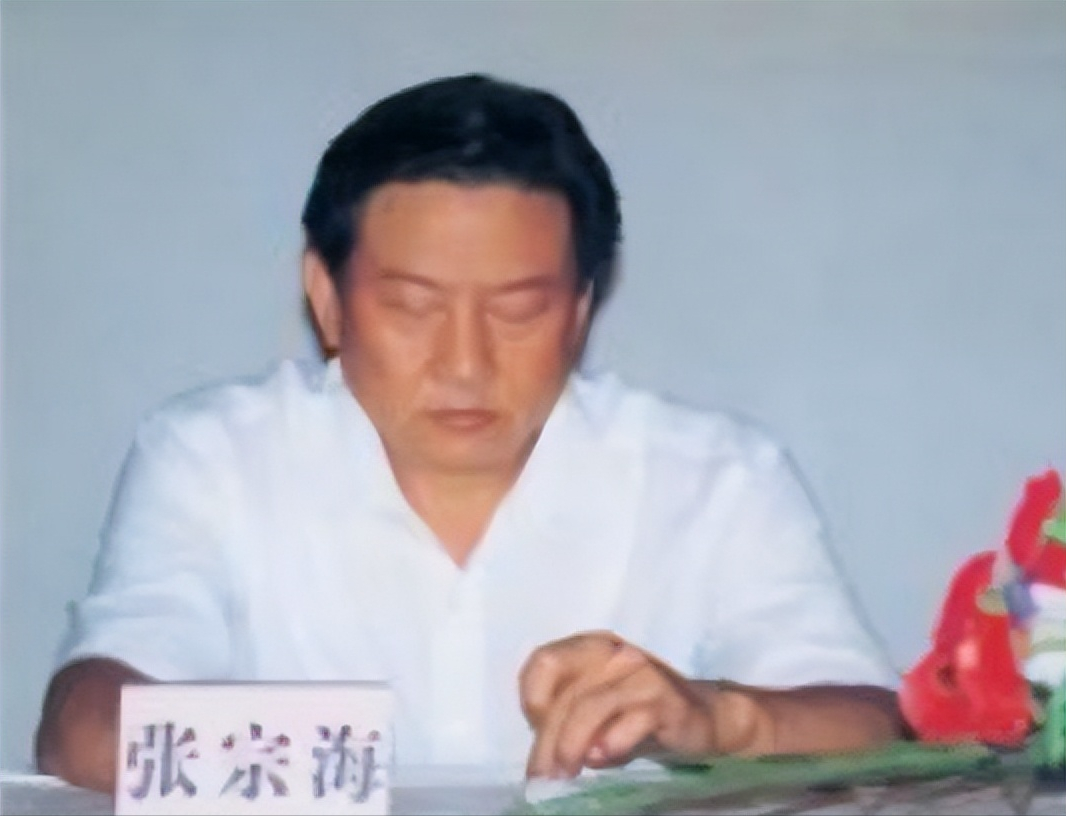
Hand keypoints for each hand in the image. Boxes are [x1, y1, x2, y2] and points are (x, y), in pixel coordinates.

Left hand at [519, 631, 719, 778]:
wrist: (704, 718)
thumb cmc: (638, 714)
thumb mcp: (597, 709)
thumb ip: (569, 719)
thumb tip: (544, 759)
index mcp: (590, 647)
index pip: (544, 662)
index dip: (532, 697)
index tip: (536, 730)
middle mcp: (613, 653)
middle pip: (566, 695)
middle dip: (548, 741)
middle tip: (543, 777)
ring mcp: (640, 673)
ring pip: (591, 707)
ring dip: (571, 746)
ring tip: (565, 775)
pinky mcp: (664, 700)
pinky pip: (630, 719)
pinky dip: (611, 742)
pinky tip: (601, 758)